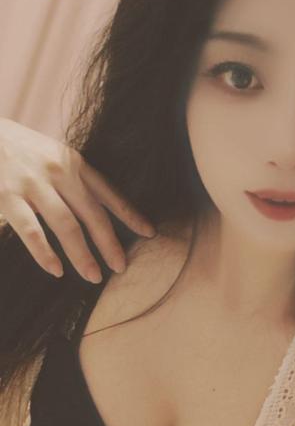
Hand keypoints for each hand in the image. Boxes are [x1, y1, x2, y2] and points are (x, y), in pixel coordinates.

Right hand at [0, 118, 153, 281]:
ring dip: (82, 254)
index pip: (109, 192)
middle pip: (93, 214)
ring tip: (93, 277)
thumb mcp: (51, 154)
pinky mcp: (6, 196)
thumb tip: (96, 209)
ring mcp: (33, 184)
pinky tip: (56, 270)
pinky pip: (31, 231)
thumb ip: (72, 178)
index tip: (150, 233)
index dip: (130, 214)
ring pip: (66, 225)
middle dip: (110, 243)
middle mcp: (58, 172)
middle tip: (121, 268)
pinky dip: (44, 253)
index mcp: (73, 162)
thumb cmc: (16, 148)